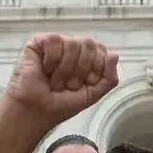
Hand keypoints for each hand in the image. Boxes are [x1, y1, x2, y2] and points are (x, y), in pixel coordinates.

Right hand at [4, 35, 119, 123]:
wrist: (37, 111)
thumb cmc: (61, 104)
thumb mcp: (93, 94)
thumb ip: (109, 78)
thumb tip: (114, 54)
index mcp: (86, 58)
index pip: (101, 51)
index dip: (95, 69)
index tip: (85, 84)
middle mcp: (72, 48)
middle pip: (89, 45)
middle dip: (81, 70)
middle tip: (68, 85)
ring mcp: (56, 44)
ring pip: (72, 43)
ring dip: (65, 69)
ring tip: (55, 81)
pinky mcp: (38, 42)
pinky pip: (54, 41)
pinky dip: (51, 60)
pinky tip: (44, 69)